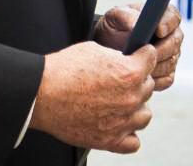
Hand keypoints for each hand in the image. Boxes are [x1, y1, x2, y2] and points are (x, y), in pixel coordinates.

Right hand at [29, 41, 155, 152]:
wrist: (41, 94)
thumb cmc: (64, 70)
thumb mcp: (95, 50)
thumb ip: (118, 57)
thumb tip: (126, 60)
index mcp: (130, 73)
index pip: (152, 58)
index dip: (143, 53)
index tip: (138, 54)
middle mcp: (131, 98)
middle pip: (148, 86)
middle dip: (136, 80)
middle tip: (117, 79)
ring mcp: (122, 122)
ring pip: (145, 115)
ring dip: (136, 107)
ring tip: (119, 102)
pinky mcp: (109, 141)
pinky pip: (133, 142)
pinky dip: (128, 134)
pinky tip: (117, 123)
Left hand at [94, 3, 183, 90]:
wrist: (107, 50)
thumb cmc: (114, 29)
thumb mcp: (115, 17)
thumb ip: (126, 16)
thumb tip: (136, 24)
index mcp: (163, 16)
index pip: (174, 17)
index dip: (168, 24)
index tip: (158, 30)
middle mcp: (171, 36)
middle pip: (174, 42)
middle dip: (160, 49)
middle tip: (144, 53)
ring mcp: (171, 55)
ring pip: (170, 62)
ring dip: (155, 65)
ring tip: (138, 66)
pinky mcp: (167, 74)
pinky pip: (166, 79)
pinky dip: (154, 80)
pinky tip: (140, 77)